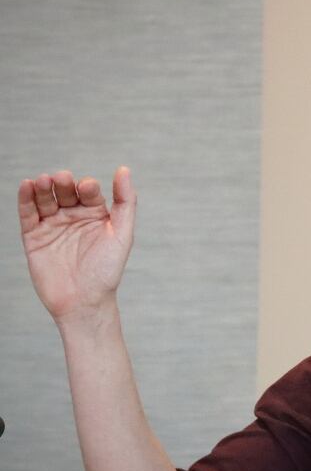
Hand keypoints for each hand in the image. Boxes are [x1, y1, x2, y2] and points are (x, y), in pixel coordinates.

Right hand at [18, 167, 136, 323]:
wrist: (84, 301)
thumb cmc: (107, 270)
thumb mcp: (122, 234)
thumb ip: (125, 202)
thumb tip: (124, 169)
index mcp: (96, 214)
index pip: (89, 191)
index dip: (87, 187)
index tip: (88, 187)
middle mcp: (74, 216)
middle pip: (66, 192)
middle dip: (63, 184)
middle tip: (62, 178)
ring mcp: (53, 225)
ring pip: (46, 199)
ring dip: (44, 188)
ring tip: (44, 180)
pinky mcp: (34, 237)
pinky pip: (28, 214)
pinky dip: (26, 199)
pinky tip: (27, 186)